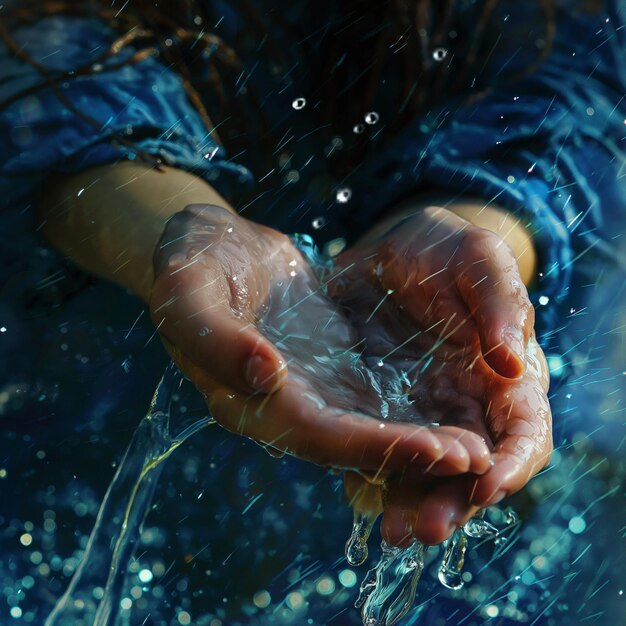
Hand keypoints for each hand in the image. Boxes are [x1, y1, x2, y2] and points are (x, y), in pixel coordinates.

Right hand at [148, 204, 491, 475]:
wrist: (211, 247)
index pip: (314, 434)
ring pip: (369, 427)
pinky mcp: (328, 369)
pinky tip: (452, 412)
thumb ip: (217, 337)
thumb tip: (267, 378)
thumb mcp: (188, 291)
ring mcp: (307, 390)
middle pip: (351, 443)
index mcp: (243, 400)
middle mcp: (280, 407)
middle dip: (411, 454)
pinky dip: (410, 409)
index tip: (434, 450)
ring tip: (479, 448)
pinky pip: (373, 397)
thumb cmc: (190, 264)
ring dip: (419, 441)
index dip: (373, 446)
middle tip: (475, 461)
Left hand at [333, 206, 551, 544]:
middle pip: (471, 469)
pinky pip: (380, 450)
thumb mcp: (476, 259)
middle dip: (453, 503)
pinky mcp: (379, 410)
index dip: (512, 465)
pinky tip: (356, 495)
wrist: (392, 250)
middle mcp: (465, 405)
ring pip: (425, 472)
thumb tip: (514, 363)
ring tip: (391, 532)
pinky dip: (373, 476)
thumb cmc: (445, 250)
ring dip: (411, 504)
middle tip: (425, 529)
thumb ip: (498, 303)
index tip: (487, 485)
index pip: (522, 434)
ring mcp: (421, 412)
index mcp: (503, 377)